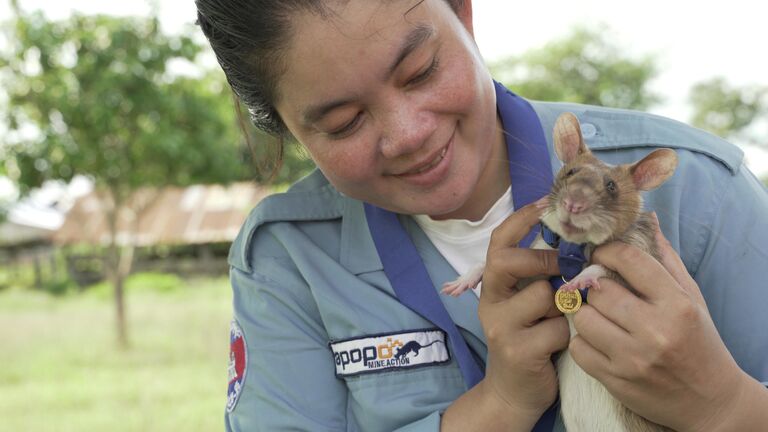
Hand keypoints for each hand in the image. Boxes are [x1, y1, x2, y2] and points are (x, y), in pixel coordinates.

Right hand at [478, 202, 567, 422]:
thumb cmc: (532, 339)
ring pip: (543, 296)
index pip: (499, 242)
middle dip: (543, 259)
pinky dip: (568, 335)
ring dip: (564, 306)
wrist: (515, 391)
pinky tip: (562, 344)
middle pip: (508, 261)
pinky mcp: (517, 351)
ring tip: (563, 320)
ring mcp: (500, 327)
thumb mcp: (529, 303)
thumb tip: (578, 241)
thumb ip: (541, 277)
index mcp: (494, 285)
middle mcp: (490, 302)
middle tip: (564, 267)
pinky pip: (556, 329)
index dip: (521, 219)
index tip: (546, 201)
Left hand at [569, 214, 754, 430]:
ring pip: (582, 318)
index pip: (630, 260)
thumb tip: (644, 220)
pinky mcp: (615, 381)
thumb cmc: (698, 342)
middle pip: (599, 290)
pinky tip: (597, 340)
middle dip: (595, 286)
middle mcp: (655, 330)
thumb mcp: (690, 298)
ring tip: (599, 315)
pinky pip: (578, 349)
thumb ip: (665, 259)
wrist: (709, 402)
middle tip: (599, 289)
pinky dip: (582, 342)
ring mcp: (633, 358)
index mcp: (676, 304)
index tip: (601, 254)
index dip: (608, 251)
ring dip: (585, 313)